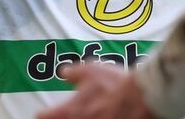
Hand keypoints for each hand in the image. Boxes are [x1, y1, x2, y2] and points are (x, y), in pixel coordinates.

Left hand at [36, 64, 157, 118]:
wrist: (142, 98)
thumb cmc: (115, 85)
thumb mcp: (91, 71)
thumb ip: (74, 73)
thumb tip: (64, 73)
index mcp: (69, 112)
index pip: (43, 117)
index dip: (43, 113)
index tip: (42, 112)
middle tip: (64, 115)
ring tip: (86, 115)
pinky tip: (102, 116)